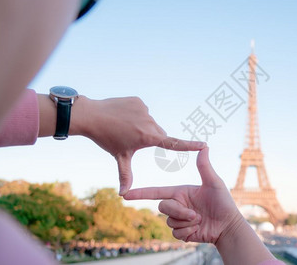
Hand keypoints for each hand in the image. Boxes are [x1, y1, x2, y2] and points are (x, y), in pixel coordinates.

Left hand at [70, 96, 204, 194]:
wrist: (92, 116)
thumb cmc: (107, 139)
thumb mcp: (119, 157)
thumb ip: (125, 175)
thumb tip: (123, 195)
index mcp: (148, 137)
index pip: (173, 143)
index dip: (189, 145)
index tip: (203, 145)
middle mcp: (149, 123)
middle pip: (159, 133)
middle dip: (153, 138)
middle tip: (134, 140)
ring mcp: (144, 110)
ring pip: (151, 122)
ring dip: (144, 126)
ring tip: (125, 127)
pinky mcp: (139, 101)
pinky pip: (143, 111)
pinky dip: (137, 115)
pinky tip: (124, 116)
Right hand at [123, 147, 241, 243]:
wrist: (228, 226)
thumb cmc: (223, 202)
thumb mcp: (214, 183)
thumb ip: (204, 167)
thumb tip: (204, 146)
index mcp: (181, 192)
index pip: (157, 192)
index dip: (141, 193)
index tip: (125, 194)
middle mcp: (178, 205)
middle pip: (163, 207)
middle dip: (179, 212)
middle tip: (196, 215)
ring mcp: (179, 219)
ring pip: (169, 221)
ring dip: (186, 222)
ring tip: (200, 220)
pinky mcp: (182, 233)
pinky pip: (175, 233)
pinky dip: (187, 232)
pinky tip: (198, 229)